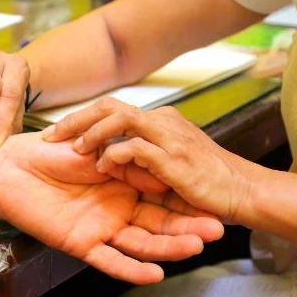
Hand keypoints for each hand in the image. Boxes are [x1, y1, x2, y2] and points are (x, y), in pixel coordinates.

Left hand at [0, 132, 224, 284]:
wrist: (7, 166)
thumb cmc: (47, 150)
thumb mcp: (91, 147)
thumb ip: (121, 157)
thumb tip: (156, 157)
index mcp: (124, 184)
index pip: (163, 196)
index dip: (187, 199)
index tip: (215, 200)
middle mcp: (118, 209)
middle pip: (159, 223)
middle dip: (188, 227)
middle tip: (216, 228)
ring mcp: (102, 229)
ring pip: (141, 243)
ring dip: (168, 248)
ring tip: (196, 249)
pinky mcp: (81, 245)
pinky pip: (110, 261)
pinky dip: (132, 269)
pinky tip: (155, 275)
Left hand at [42, 98, 257, 223]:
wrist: (245, 190)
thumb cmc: (211, 180)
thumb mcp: (174, 163)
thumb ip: (147, 158)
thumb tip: (115, 160)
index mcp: (161, 122)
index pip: (113, 109)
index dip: (84, 118)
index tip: (58, 133)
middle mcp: (163, 122)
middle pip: (110, 106)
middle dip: (77, 118)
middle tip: (51, 135)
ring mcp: (168, 137)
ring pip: (120, 119)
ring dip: (92, 131)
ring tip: (74, 148)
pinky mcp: (172, 159)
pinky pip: (135, 148)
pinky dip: (115, 153)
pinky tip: (102, 165)